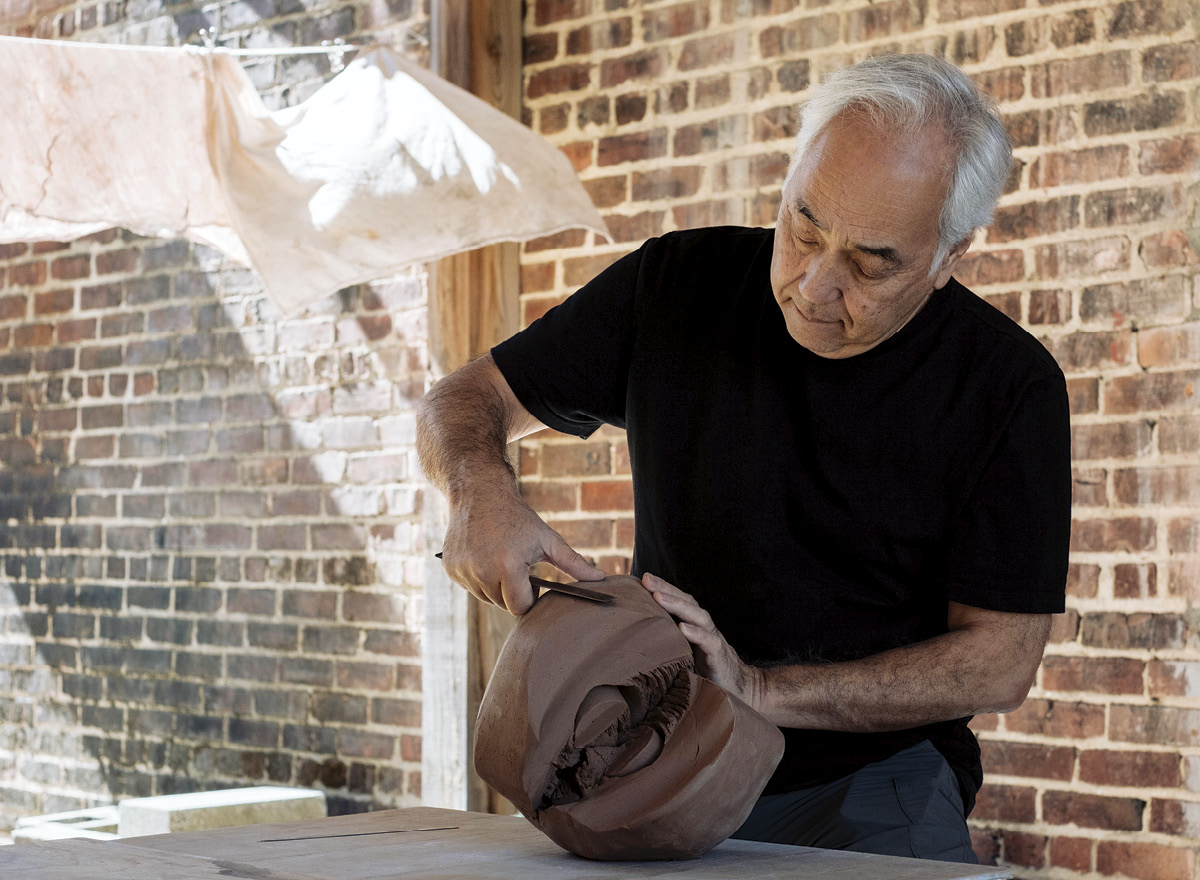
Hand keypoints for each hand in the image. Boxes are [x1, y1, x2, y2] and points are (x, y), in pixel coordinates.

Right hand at [441, 484, 604, 615]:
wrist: (479, 491)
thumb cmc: (518, 517)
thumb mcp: (548, 539)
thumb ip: (574, 564)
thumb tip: (602, 579)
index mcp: (508, 567)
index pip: (520, 607)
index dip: (530, 598)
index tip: (532, 583)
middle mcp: (481, 572)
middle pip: (502, 604)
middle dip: (512, 591)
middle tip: (517, 567)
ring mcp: (462, 571)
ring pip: (485, 597)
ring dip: (494, 586)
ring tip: (500, 559)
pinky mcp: (450, 568)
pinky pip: (470, 586)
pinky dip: (478, 578)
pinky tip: (484, 555)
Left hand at [641, 573, 765, 710]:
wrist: (737, 686)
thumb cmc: (703, 667)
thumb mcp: (683, 650)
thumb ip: (667, 640)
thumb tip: (636, 638)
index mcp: (694, 623)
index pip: (678, 600)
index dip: (662, 588)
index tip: (642, 578)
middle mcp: (703, 626)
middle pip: (686, 601)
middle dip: (666, 589)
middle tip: (647, 580)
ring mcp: (712, 638)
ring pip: (697, 616)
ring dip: (678, 605)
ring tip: (659, 597)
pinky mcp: (719, 655)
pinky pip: (709, 642)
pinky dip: (697, 634)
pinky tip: (683, 628)